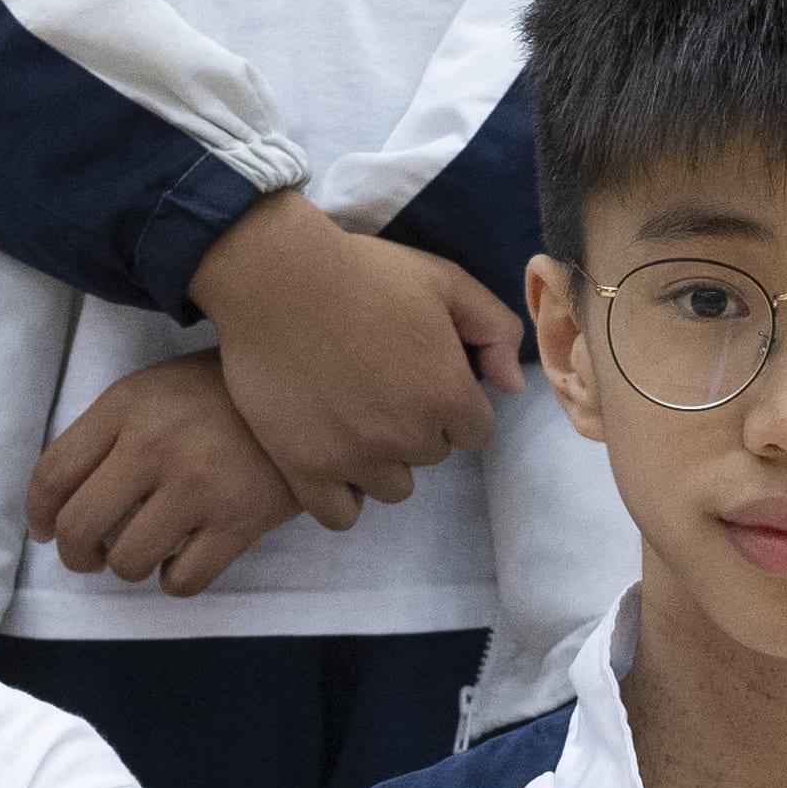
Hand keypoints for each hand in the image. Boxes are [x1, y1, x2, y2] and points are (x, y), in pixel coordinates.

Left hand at [26, 354, 355, 593]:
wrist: (311, 389)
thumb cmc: (222, 393)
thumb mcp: (155, 388)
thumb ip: (107, 432)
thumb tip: (57, 501)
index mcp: (127, 405)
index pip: (53, 473)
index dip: (39, 514)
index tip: (45, 530)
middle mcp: (155, 444)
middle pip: (80, 527)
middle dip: (76, 555)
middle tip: (89, 557)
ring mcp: (199, 485)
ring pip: (129, 562)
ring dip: (128, 568)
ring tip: (144, 552)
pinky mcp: (240, 520)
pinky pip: (183, 580)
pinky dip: (174, 580)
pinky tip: (183, 559)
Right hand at [188, 196, 526, 510]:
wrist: (273, 278)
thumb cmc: (362, 272)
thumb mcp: (444, 280)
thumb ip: (494, 328)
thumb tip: (512, 386)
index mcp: (447, 393)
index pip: (475, 430)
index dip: (453, 401)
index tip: (422, 376)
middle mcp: (407, 435)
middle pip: (432, 454)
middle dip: (417, 425)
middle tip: (382, 385)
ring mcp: (355, 457)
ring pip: (393, 487)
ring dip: (383, 460)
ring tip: (355, 419)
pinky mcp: (305, 469)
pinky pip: (341, 515)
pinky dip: (343, 496)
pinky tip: (334, 459)